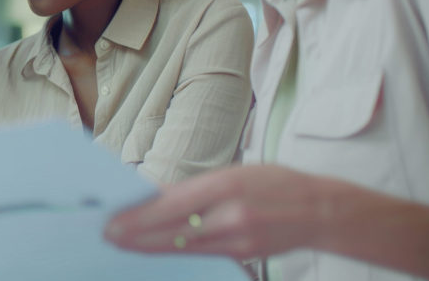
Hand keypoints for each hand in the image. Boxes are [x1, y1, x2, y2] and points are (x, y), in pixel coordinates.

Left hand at [104, 165, 328, 259]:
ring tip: (123, 245)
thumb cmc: (273, 184)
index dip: (139, 217)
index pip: (171, 205)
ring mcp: (238, 239)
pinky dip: (175, 252)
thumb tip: (153, 198)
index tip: (113, 221)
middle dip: (136, 236)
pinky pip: (200, 255)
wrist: (321, 210)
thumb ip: (194, 189)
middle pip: (172, 231)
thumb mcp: (232, 173)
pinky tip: (156, 251)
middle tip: (108, 236)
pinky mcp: (243, 255)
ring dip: (150, 246)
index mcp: (225, 185)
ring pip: (183, 247)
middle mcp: (230, 215)